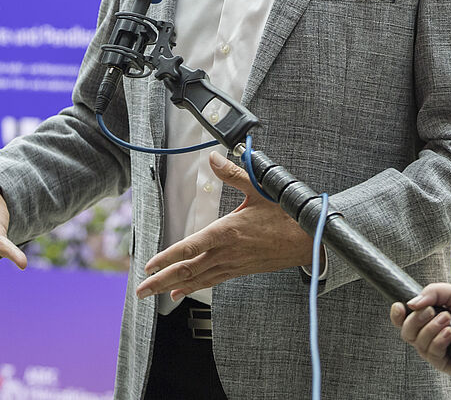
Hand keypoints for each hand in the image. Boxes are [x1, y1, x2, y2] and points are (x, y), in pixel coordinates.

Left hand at [136, 151, 314, 299]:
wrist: (309, 242)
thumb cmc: (285, 216)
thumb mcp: (259, 189)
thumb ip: (233, 174)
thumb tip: (214, 157)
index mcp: (226, 232)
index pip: (190, 247)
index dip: (167, 258)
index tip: (149, 265)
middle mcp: (225, 252)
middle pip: (187, 269)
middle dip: (161, 280)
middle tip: (140, 289)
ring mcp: (232, 264)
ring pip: (196, 279)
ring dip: (172, 286)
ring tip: (151, 293)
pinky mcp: (238, 270)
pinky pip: (211, 281)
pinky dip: (193, 287)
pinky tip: (179, 292)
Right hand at [389, 283, 450, 376]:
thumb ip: (431, 292)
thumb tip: (410, 303)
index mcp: (429, 318)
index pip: (403, 320)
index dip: (396, 314)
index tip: (400, 306)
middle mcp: (430, 335)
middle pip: (405, 331)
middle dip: (416, 319)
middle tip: (433, 311)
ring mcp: (437, 351)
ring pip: (417, 343)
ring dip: (430, 329)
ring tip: (449, 320)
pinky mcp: (446, 364)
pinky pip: (431, 354)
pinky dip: (437, 341)